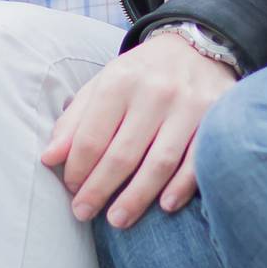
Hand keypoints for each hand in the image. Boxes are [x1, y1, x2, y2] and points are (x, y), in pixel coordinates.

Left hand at [40, 37, 236, 230]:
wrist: (197, 46)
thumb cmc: (141, 75)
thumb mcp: (103, 85)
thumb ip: (75, 121)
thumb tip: (49, 158)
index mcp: (120, 80)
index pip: (92, 137)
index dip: (77, 169)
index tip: (71, 190)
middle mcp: (155, 91)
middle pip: (122, 154)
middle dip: (99, 189)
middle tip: (84, 213)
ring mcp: (189, 105)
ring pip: (159, 162)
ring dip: (137, 197)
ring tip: (117, 221)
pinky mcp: (217, 116)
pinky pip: (198, 160)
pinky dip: (182, 186)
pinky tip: (165, 206)